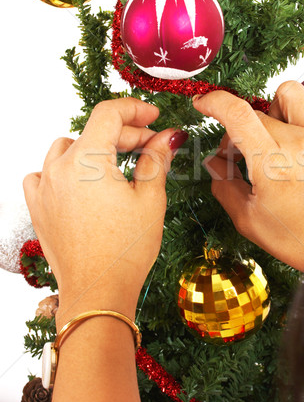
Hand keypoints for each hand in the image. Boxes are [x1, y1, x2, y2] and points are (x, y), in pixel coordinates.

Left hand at [23, 98, 187, 326]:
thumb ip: (156, 158)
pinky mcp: (37, 206)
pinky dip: (63, 168)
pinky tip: (81, 181)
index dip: (135, 109)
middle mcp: (59, 167)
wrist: (98, 292)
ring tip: (117, 164)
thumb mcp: (150, 198)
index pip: (108, 113)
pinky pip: (44, 172)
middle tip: (152, 147)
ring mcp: (44, 187)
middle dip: (126, 135)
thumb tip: (168, 136)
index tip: (153, 116)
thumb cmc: (126, 250)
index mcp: (87, 160)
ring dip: (94, 148)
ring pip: (68, 148)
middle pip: (93, 132)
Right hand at [193, 81, 303, 272]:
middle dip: (245, 131)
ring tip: (284, 134)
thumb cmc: (302, 238)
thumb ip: (224, 186)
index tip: (205, 103)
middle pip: (258, 112)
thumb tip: (213, 161)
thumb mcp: (249, 220)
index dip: (214, 101)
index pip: (237, 114)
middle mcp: (302, 142)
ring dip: (279, 110)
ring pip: (291, 92)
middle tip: (250, 154)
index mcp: (272, 164)